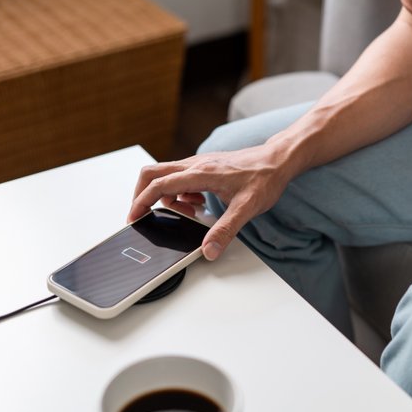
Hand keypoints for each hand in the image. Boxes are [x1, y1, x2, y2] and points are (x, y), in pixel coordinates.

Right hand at [128, 144, 292, 260]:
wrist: (278, 160)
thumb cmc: (265, 177)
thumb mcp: (247, 207)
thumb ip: (226, 230)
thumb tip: (209, 250)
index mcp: (200, 173)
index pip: (159, 185)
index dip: (141, 202)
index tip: (134, 217)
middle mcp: (196, 165)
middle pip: (153, 174)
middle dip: (142, 195)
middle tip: (143, 215)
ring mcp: (199, 164)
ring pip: (166, 175)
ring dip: (165, 196)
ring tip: (183, 214)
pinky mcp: (205, 166)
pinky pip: (180, 178)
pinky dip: (179, 193)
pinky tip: (196, 205)